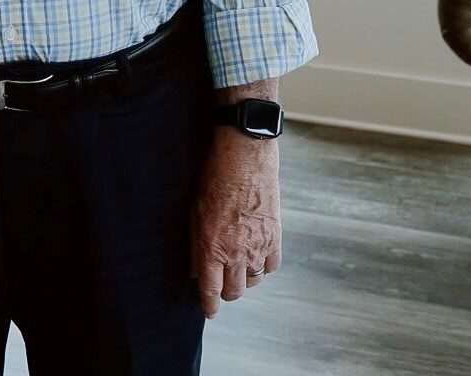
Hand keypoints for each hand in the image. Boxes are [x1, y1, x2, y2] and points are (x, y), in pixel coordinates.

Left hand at [192, 127, 280, 318]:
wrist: (244, 158)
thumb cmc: (214, 181)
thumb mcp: (194, 214)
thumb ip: (196, 247)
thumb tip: (196, 273)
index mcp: (211, 246)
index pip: (210, 290)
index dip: (208, 306)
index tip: (209, 312)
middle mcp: (236, 251)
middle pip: (234, 291)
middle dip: (225, 292)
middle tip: (220, 283)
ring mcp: (258, 246)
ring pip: (254, 282)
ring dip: (244, 279)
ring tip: (236, 266)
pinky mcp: (275, 237)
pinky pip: (271, 267)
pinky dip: (262, 266)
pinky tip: (254, 256)